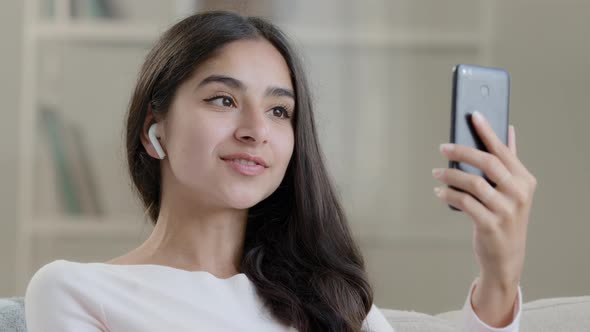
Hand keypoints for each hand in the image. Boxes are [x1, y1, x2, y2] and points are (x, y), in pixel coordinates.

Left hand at [432, 111, 536, 321]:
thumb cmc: (505, 216)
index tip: (473, 115)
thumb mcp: (512, 190)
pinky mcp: (490, 225)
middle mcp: (518, 193)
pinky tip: (439, 191)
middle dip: (462, 151)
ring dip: (451, 175)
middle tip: (443, 148)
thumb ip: (509, 161)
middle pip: (487, 163)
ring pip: (473, 183)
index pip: (502, 150)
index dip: (487, 131)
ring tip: (437, 173)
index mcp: (524, 179)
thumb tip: (508, 130)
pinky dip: (449, 195)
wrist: (506, 256)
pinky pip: (465, 203)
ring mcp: (506, 210)